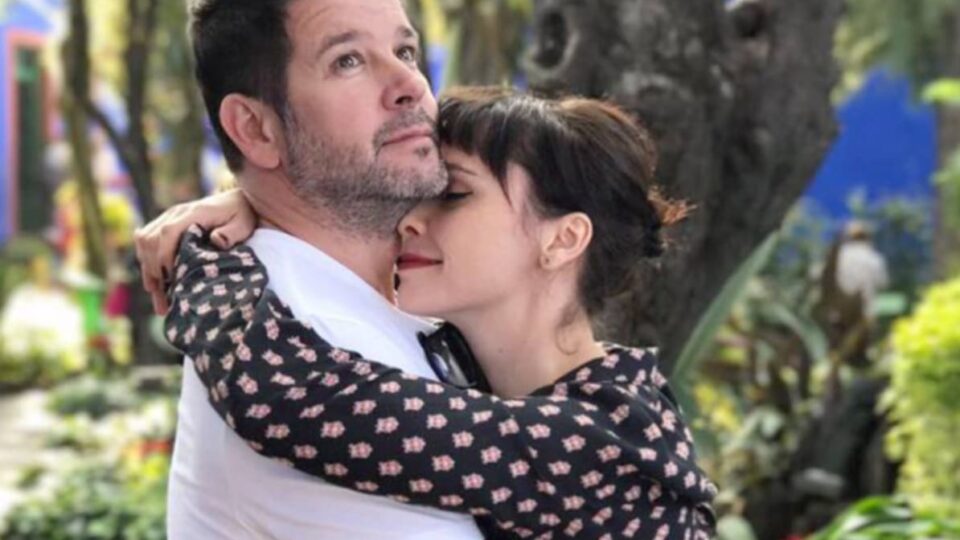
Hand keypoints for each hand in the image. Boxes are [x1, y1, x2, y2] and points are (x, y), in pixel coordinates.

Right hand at [134, 189, 256, 314]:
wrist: (238, 201)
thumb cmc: (243, 215)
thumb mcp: (243, 224)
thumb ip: (232, 233)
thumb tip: (216, 241)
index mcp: (194, 213)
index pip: (168, 232)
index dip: (164, 256)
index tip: (171, 280)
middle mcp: (176, 213)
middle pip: (151, 240)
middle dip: (155, 272)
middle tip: (166, 302)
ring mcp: (169, 218)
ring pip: (145, 243)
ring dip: (149, 273)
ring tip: (161, 303)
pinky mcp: (167, 225)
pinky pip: (147, 243)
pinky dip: (148, 265)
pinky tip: (155, 288)